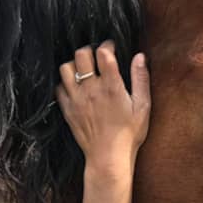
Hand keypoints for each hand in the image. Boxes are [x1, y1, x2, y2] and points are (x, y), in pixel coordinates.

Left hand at [56, 41, 150, 172]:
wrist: (109, 157)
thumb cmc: (129, 133)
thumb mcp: (143, 106)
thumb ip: (141, 79)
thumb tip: (140, 56)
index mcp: (111, 86)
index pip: (103, 53)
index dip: (107, 45)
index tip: (111, 48)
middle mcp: (91, 89)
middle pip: (81, 55)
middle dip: (89, 50)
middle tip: (96, 56)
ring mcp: (76, 99)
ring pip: (66, 68)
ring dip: (75, 64)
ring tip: (84, 69)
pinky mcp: (67, 109)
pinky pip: (59, 87)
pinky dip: (65, 83)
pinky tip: (75, 87)